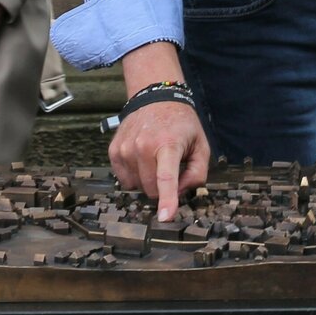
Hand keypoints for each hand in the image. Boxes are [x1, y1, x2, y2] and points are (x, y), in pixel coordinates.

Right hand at [109, 99, 211, 223]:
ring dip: (147, 180)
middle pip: (151, 189)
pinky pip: (124, 179)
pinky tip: (142, 159)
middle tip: (170, 168)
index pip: (166, 177)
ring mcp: (125, 148)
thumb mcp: (201, 145)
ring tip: (155, 159)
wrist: (155, 97)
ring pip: (137, 186)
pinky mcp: (114, 151)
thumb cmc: (181, 124)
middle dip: (162, 188)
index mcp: (168, 144)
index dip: (167, 200)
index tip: (165, 217)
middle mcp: (143, 146)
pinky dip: (135, 176)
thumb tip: (180, 192)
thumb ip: (197, 173)